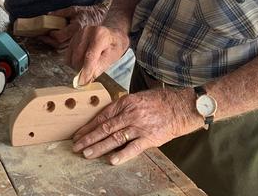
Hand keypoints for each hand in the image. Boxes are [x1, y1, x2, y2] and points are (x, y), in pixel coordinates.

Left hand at [37, 4, 107, 50]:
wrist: (100, 17)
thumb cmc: (87, 13)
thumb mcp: (73, 9)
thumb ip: (60, 13)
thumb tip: (48, 15)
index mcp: (77, 27)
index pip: (60, 36)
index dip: (52, 34)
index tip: (47, 31)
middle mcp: (77, 36)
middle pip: (59, 44)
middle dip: (49, 40)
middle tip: (41, 36)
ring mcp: (78, 41)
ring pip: (62, 48)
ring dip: (52, 43)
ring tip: (45, 38)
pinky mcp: (79, 44)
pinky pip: (66, 48)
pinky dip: (58, 45)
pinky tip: (53, 41)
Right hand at [65, 25, 129, 84]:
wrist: (113, 33)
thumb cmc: (115, 45)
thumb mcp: (113, 57)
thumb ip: (100, 67)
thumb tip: (88, 78)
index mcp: (100, 35)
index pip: (89, 56)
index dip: (85, 71)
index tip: (82, 82)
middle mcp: (87, 32)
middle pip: (78, 56)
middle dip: (80, 69)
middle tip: (86, 78)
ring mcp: (79, 33)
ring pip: (71, 55)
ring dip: (76, 66)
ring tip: (85, 70)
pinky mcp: (74, 37)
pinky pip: (69, 53)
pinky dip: (73, 61)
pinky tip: (81, 63)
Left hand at [72, 88, 202, 164]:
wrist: (180, 107)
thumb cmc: (159, 102)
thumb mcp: (137, 98)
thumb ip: (122, 107)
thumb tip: (106, 117)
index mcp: (125, 103)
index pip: (102, 116)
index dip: (89, 126)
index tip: (79, 134)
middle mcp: (130, 114)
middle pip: (104, 128)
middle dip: (88, 138)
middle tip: (76, 146)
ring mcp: (139, 126)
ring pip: (114, 138)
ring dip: (98, 147)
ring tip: (87, 153)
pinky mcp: (149, 138)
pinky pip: (133, 147)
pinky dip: (122, 154)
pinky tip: (111, 160)